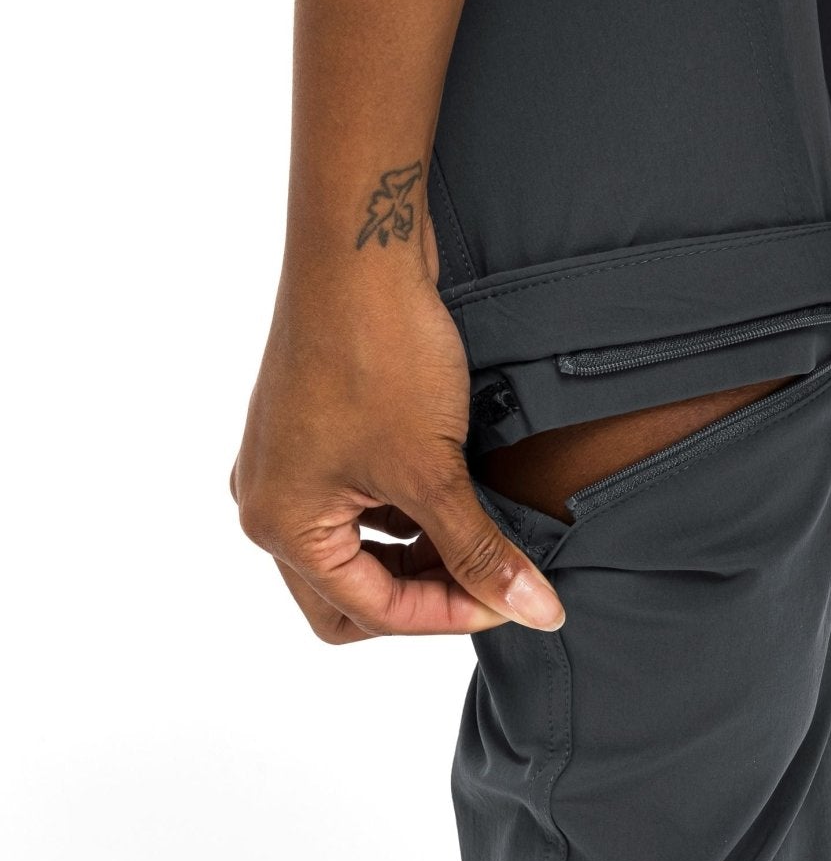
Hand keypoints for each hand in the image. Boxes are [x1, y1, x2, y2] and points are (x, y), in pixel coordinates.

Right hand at [231, 220, 563, 643]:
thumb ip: (481, 553)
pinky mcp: (306, 436)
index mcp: (280, 525)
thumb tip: (536, 613)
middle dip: (419, 599)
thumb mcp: (435, 471)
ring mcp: (281, 468)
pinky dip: (403, 517)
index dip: (449, 615)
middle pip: (348, 600)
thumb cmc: (379, 352)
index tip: (512, 600)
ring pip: (355, 554)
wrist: (360, 245)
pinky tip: (451, 497)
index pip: (371, 612)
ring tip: (479, 535)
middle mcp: (266, 503)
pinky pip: (353, 507)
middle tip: (485, 583)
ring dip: (416, 558)